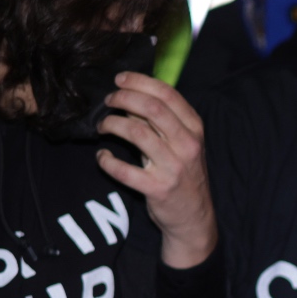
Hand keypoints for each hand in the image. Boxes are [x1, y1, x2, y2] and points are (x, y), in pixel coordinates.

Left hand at [96, 74, 217, 268]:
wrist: (193, 217)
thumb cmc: (184, 175)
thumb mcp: (182, 144)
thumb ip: (160, 121)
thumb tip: (130, 98)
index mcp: (195, 128)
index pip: (167, 94)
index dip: (140, 82)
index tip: (120, 80)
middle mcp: (187, 145)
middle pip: (152, 108)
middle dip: (123, 98)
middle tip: (108, 101)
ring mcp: (173, 167)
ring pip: (136, 133)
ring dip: (112, 124)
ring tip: (103, 126)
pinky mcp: (158, 188)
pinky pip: (124, 170)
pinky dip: (107, 161)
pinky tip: (102, 157)